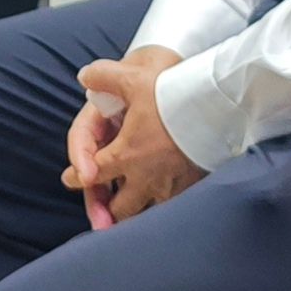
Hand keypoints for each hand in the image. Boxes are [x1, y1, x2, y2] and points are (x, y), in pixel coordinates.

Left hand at [63, 46, 199, 221]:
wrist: (219, 105)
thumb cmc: (175, 94)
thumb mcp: (133, 79)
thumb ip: (104, 76)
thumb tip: (84, 76)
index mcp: (126, 154)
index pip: (91, 174)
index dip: (77, 177)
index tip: (72, 179)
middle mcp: (145, 177)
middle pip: (118, 208)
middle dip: (107, 209)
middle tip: (102, 209)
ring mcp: (171, 186)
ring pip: (146, 215)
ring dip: (135, 214)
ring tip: (131, 213)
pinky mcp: (193, 187)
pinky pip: (172, 208)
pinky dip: (163, 210)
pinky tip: (164, 203)